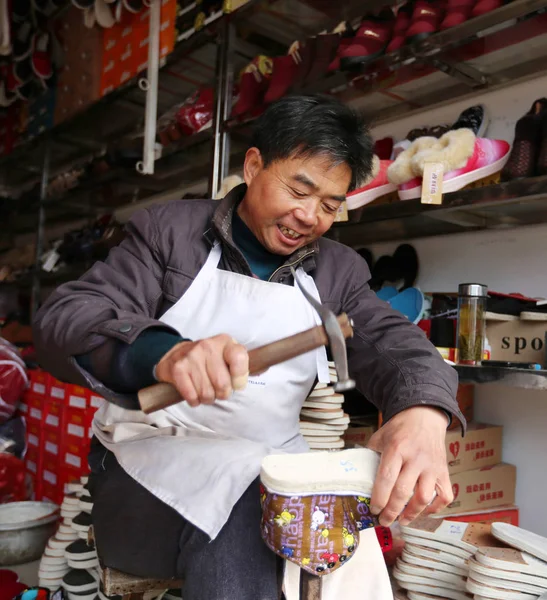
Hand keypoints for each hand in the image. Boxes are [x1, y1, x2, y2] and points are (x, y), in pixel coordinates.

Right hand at [155, 334, 248, 406]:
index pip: (239, 358)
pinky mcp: (178, 369)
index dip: (240, 377)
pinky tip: (194, 392)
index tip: (236, 384)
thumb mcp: (227, 355)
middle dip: (222, 393)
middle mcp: (208, 346)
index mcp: (225, 342)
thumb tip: (263, 368)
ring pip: (207, 393)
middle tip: (217, 389)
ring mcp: (192, 356)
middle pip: (223, 384)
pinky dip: (194, 400)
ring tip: (205, 389)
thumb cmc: (209, 360)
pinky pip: (192, 396)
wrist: (176, 355)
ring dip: (207, 398)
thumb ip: (243, 364)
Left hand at [367, 406, 452, 526]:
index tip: (374, 510)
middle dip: (392, 511)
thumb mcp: (380, 436)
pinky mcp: (444, 471)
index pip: (386, 478)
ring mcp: (432, 466)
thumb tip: (359, 476)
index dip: (379, 498)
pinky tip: (423, 512)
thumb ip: (370, 454)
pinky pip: (444, 496)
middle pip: (403, 492)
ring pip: (424, 497)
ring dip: (412, 514)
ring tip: (402, 521)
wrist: (424, 416)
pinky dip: (435, 508)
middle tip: (384, 521)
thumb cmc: (399, 429)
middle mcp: (416, 458)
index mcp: (397, 448)